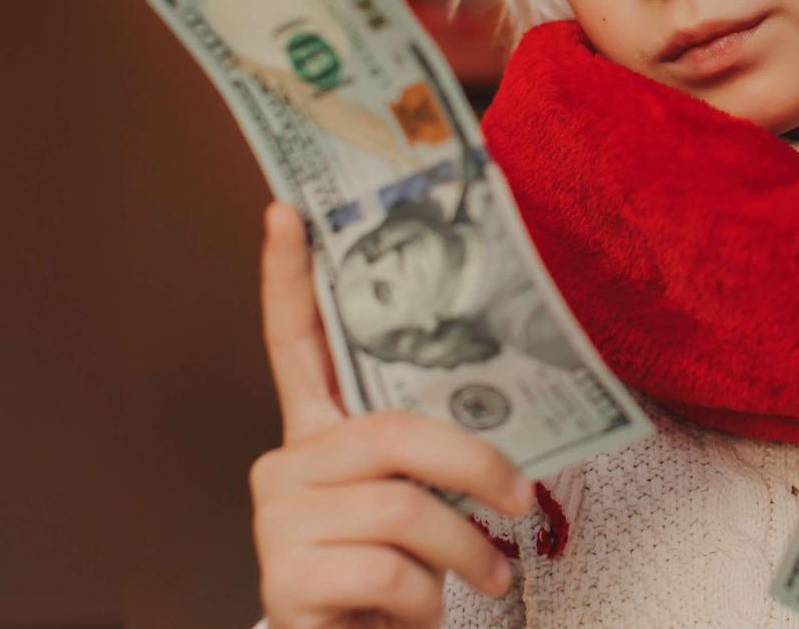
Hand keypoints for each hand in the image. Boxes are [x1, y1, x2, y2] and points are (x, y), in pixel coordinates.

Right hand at [249, 202, 534, 627]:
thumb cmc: (395, 584)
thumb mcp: (420, 511)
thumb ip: (431, 463)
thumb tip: (506, 450)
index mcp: (318, 439)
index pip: (297, 345)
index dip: (290, 278)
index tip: (285, 210)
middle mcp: (285, 466)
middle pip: (394, 434)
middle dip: (476, 465)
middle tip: (521, 501)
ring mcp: (276, 520)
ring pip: (403, 508)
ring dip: (463, 554)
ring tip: (481, 578)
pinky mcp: (284, 575)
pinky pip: (388, 569)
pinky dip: (426, 600)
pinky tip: (415, 612)